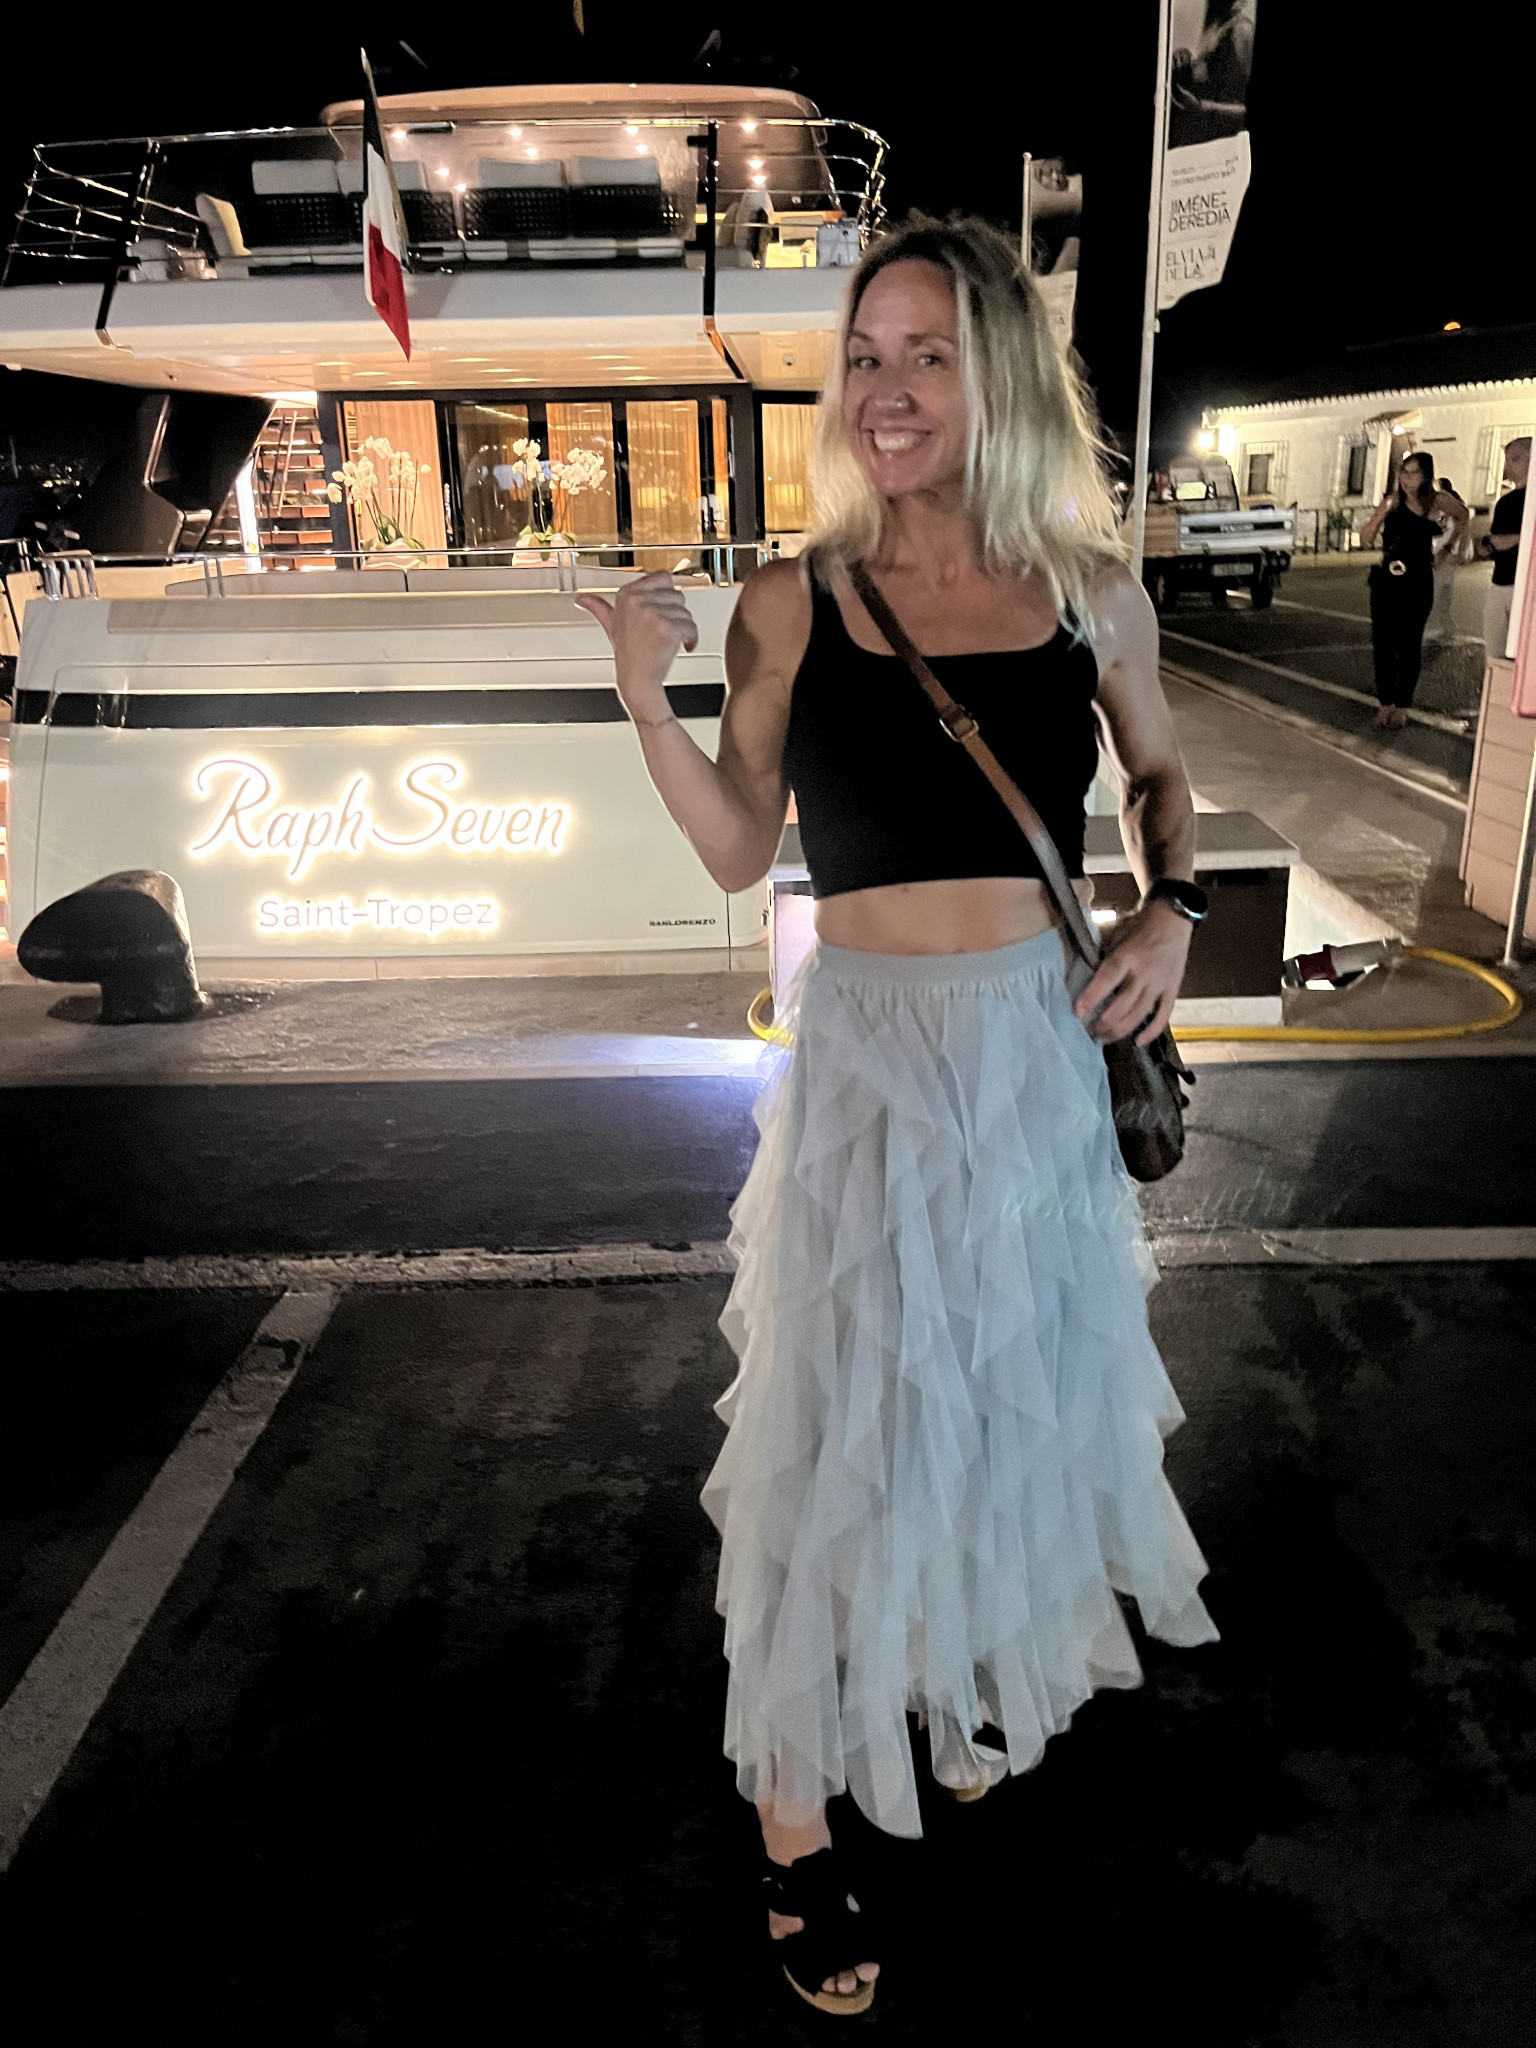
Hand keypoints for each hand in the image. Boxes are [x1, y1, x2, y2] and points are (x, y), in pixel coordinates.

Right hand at [576, 571, 698, 723]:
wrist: (637, 679)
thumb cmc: (629, 654)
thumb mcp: (611, 626)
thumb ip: (599, 608)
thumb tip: (582, 600)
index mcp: (626, 594)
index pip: (663, 578)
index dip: (667, 595)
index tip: (664, 607)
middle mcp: (638, 600)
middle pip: (677, 594)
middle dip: (676, 614)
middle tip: (663, 630)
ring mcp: (652, 613)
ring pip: (685, 611)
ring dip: (684, 628)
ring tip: (669, 640)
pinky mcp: (667, 627)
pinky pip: (691, 626)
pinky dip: (691, 639)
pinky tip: (681, 646)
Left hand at [1074, 900, 1192, 1046]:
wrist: (1173, 918)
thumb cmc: (1140, 925)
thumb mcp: (1115, 933)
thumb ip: (1102, 955)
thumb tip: (1084, 973)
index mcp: (1127, 956)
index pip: (1106, 980)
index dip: (1092, 997)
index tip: (1078, 1012)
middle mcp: (1144, 973)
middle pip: (1122, 1005)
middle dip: (1104, 1023)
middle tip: (1090, 1032)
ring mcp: (1160, 984)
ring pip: (1139, 1015)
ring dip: (1120, 1030)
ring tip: (1105, 1038)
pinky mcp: (1172, 990)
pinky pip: (1163, 1016)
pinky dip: (1151, 1031)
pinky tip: (1138, 1041)